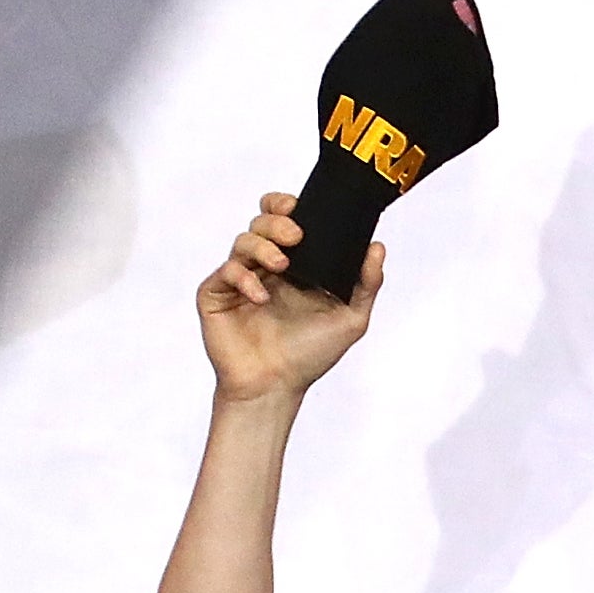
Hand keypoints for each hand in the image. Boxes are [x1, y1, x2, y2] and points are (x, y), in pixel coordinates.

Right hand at [200, 195, 383, 405]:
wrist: (275, 387)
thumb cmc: (309, 356)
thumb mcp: (350, 319)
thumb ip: (366, 284)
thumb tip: (377, 246)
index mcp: (295, 266)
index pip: (283, 220)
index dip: (285, 205)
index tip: (299, 207)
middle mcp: (265, 268)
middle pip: (261, 223)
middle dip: (276, 220)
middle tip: (295, 236)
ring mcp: (239, 280)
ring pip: (243, 241)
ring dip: (262, 246)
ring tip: (280, 264)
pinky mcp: (216, 295)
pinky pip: (225, 272)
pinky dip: (243, 278)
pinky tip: (260, 297)